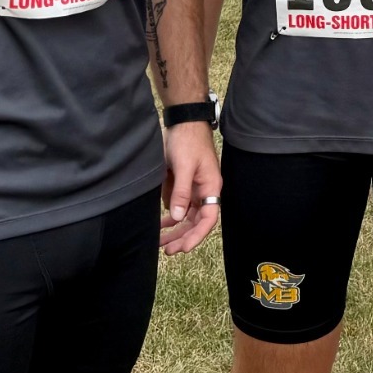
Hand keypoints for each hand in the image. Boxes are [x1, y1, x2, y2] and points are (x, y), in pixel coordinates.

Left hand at [159, 121, 221, 254]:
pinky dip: (171, 218)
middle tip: (168, 251)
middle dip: (183, 237)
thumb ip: (182, 193)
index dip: (197, 235)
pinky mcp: (184, 187)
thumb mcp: (184, 166)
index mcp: (211, 187)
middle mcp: (205, 192)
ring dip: (176, 231)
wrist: (184, 122)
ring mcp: (195, 190)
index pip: (208, 219)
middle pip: (197, 222)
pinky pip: (180, 208)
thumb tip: (178, 218)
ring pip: (188, 218)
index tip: (183, 248)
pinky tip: (161, 226)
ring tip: (161, 244)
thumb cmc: (188, 141)